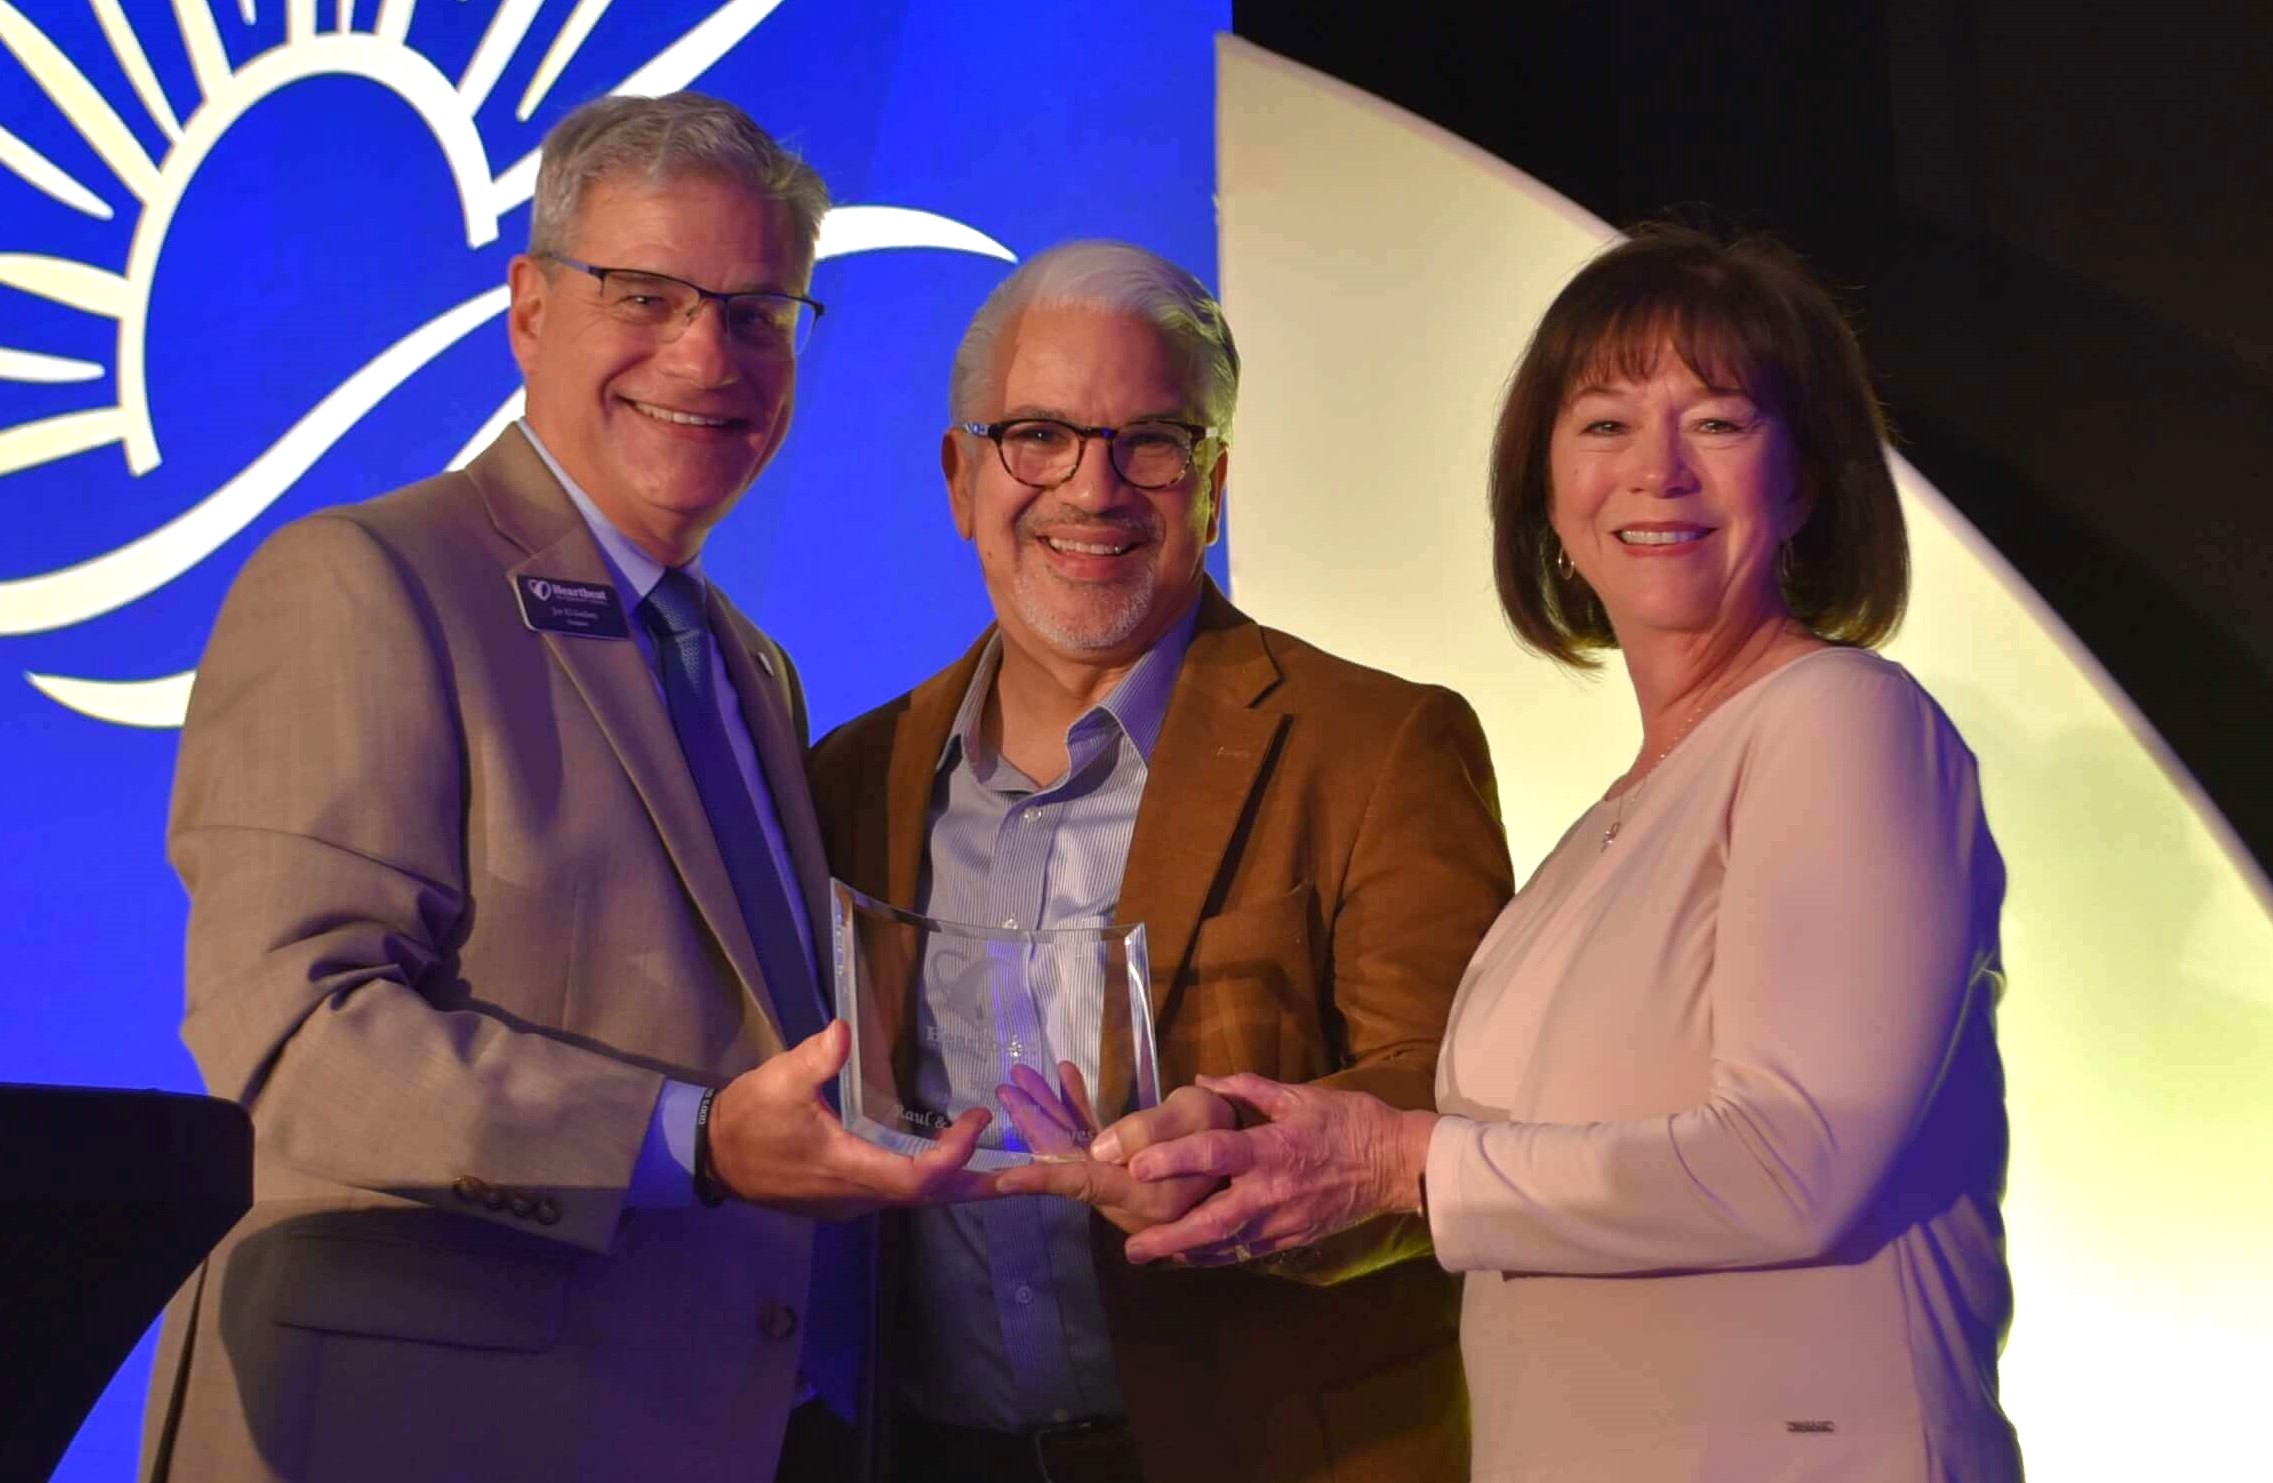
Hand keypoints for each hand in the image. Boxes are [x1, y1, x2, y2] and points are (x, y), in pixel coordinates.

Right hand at [706, 1020, 1000, 1218]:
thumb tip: (844, 1030)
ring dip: (957, 1180)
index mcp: (848, 1169)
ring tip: (999, 1162)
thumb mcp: (776, 1081)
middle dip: (977, 1183)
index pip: (917, 1179)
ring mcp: (851, 1201)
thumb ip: (813, 1058)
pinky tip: (946, 1158)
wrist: (714, 1158)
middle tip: (1025, 1172)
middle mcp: (858, 1196)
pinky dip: (931, 1178)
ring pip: (916, 1198)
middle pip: (930, 1198)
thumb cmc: (748, 1120)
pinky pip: (899, 1192)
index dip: (953, 1155)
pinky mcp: (844, 1198)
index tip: (977, 1118)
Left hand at [994, 1079, 1235, 1234]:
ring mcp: (1130, 1189)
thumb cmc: (1236, 1129)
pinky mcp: (1135, 1175)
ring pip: (1080, 1152)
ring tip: (1023, 1076)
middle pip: (1072, 1163)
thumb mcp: (1197, 1118)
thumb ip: (1148, 1132)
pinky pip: (1099, 1146)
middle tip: (1007, 1085)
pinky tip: (1065, 1077)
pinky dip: (1080, 1113)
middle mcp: (1130, 1200)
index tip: (1000, 1179)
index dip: (1042, 1177)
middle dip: (1037, 1123)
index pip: (1083, 1183)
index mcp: (1146, 1194)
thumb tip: (1099, 1150)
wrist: (1268, 1152)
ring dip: (1051, 1114)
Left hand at [1120, 1072, 1435, 1266]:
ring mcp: (1282, 1221)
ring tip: (1150, 1256)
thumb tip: (1203, 1080)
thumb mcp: (1299, 1096)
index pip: (1213, 1154)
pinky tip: (1192, 1257)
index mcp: (1270, 1149)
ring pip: (1226, 1246)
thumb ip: (1247, 1088)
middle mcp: (1271, 1191)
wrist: (1396, 1165)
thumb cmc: (1348, 1122)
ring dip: (1187, 1253)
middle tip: (1132, 1248)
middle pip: (1212, 1221)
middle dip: (1170, 1238)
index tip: (1136, 1166)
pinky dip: (1216, 1256)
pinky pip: (1247, 1251)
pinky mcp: (1292, 1238)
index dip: (1173, 1159)